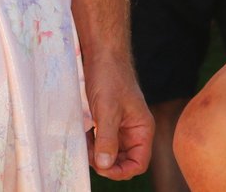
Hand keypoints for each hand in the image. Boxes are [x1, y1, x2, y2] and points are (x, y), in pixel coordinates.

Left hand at [81, 56, 152, 178]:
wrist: (102, 54)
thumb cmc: (110, 77)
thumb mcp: (107, 110)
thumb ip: (107, 139)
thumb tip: (105, 166)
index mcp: (142, 129)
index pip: (138, 163)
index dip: (122, 171)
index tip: (102, 168)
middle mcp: (134, 130)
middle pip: (124, 161)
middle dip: (106, 163)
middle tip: (89, 155)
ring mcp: (120, 126)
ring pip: (110, 153)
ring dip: (97, 154)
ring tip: (84, 145)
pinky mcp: (108, 121)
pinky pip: (101, 141)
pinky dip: (92, 144)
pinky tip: (83, 137)